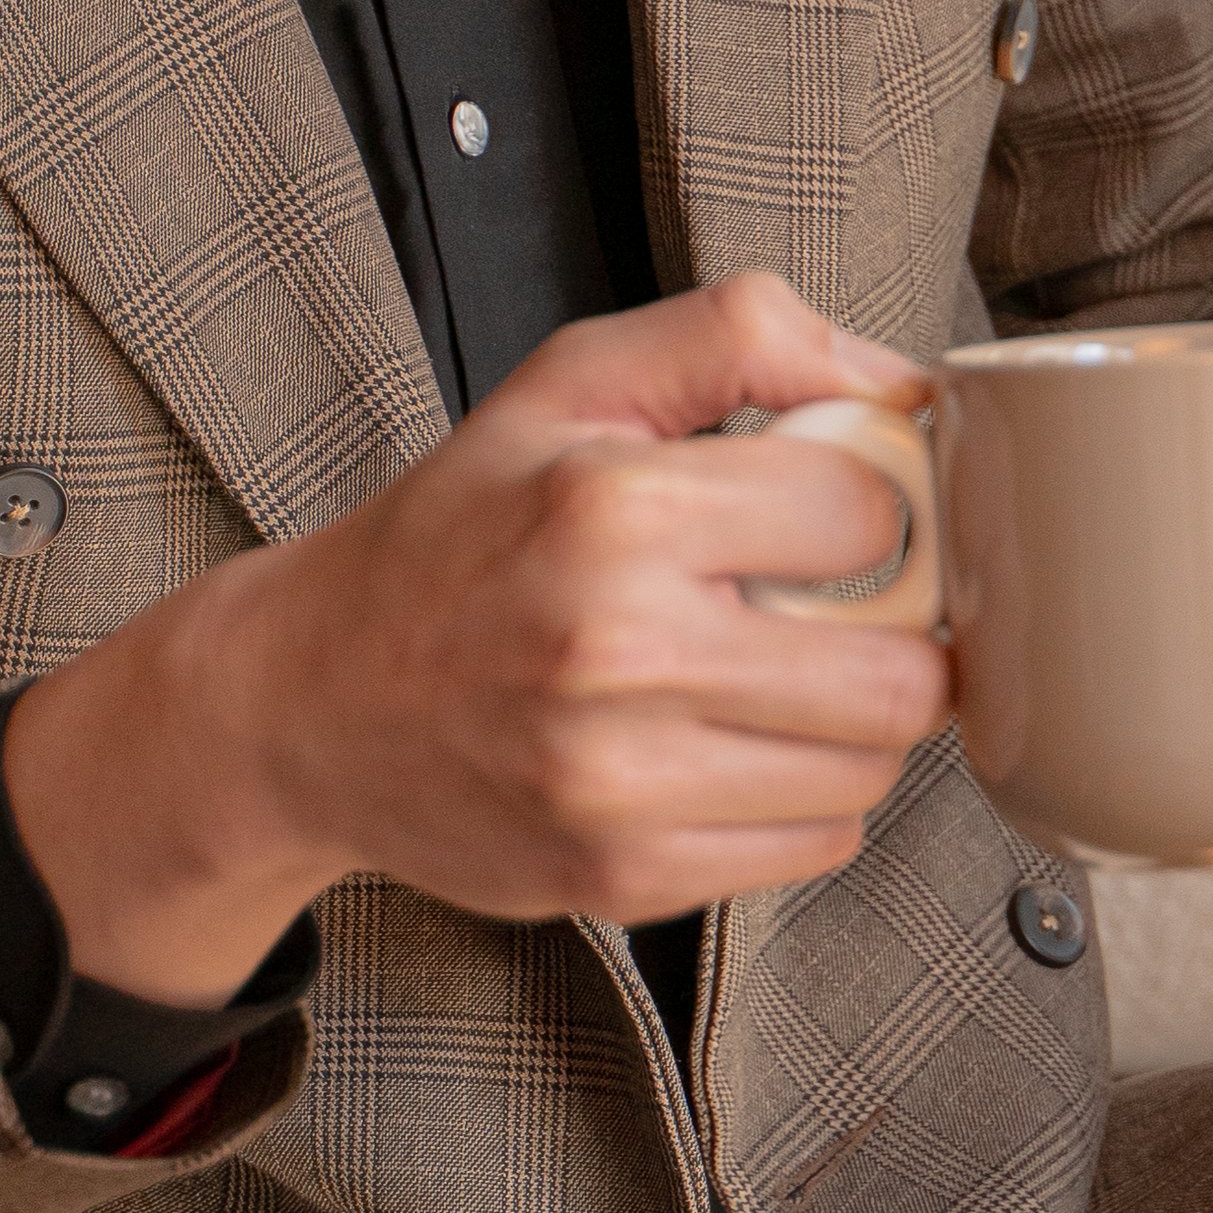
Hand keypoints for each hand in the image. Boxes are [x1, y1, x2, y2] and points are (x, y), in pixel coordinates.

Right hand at [4, 273, 950, 1002]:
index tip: (832, 512)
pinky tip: (736, 743)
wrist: (311, 699)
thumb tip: (901, 384)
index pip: (870, 515)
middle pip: (900, 676)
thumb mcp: (575, 379)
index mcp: (613, 510)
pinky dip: (804, 798)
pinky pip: (813, 850)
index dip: (873, 505)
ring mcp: (620, 784)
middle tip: (842, 607)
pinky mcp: (623, 877)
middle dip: (896, 633)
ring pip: (869, 772)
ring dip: (857, 723)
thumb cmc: (457, 531)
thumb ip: (743, 336)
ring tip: (787, 673)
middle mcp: (618, 653)